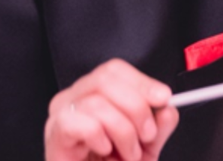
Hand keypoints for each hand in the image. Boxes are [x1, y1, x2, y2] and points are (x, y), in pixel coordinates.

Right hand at [44, 59, 178, 160]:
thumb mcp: (144, 148)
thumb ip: (158, 127)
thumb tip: (167, 108)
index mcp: (94, 95)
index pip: (114, 70)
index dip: (141, 81)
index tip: (163, 98)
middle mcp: (74, 99)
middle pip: (105, 79)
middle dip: (136, 108)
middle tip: (147, 135)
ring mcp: (60, 114)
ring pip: (97, 103)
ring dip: (123, 132)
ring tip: (128, 154)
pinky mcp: (55, 133)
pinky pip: (81, 123)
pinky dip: (101, 138)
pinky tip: (104, 151)